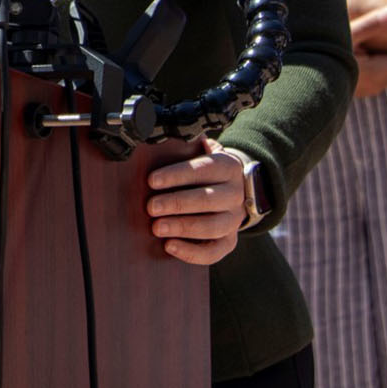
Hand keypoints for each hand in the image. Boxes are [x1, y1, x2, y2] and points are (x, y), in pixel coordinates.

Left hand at [144, 137, 246, 265]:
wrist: (234, 186)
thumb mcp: (201, 151)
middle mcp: (235, 194)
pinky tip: (169, 246)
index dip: (177, 175)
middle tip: (151, 207)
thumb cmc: (205, 168)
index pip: (203, 169)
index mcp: (227, 166)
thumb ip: (186, 146)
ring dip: (182, 228)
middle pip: (207, 200)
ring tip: (157, 228)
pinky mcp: (230, 241)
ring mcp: (235, 219)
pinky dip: (192, 252)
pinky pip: (215, 251)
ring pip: (212, 227)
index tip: (152, 181)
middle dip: (176, 204)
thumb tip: (158, 135)